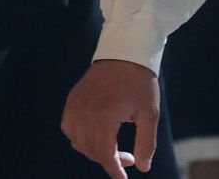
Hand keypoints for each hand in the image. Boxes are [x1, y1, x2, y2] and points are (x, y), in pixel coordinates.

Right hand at [62, 58, 160, 176]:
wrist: (125, 51)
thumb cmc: (140, 81)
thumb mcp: (149, 112)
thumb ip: (146, 142)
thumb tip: (142, 167)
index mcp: (106, 116)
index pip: (104, 154)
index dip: (114, 170)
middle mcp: (86, 112)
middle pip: (91, 150)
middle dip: (109, 160)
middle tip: (128, 157)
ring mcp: (76, 106)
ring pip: (78, 142)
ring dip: (94, 151)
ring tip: (112, 147)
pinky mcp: (72, 100)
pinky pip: (69, 128)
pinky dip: (78, 137)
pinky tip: (94, 135)